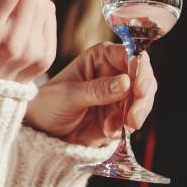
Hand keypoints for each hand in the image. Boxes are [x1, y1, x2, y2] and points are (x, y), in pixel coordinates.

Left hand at [25, 42, 157, 145]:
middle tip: (133, 115)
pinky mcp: (122, 115)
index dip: (138, 66)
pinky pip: (135, 118)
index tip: (137, 83)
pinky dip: (125, 126)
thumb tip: (126, 82)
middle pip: (142, 77)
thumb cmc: (49, 103)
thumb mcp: (69, 95)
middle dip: (143, 96)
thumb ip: (97, 89)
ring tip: (115, 126)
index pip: (128, 54)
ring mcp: (120, 95)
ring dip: (135, 114)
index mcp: (100, 57)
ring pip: (143, 100)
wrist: (43, 131)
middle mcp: (114, 73)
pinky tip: (107, 130)